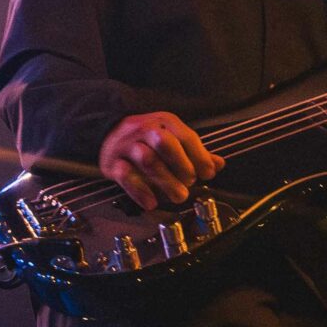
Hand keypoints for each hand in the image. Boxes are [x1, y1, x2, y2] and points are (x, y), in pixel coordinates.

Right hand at [99, 112, 224, 210]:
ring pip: (147, 160)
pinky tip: (151, 203)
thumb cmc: (146, 139)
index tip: (209, 174)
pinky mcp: (113, 162)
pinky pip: (126, 176)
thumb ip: (195, 152)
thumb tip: (219, 164)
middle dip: (182, 165)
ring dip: (166, 181)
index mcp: (164, 122)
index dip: (200, 156)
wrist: (107, 135)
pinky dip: (140, 191)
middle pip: (165, 144)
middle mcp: (145, 129)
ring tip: (178, 196)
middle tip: (190, 182)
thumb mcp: (172, 138)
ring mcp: (127, 145)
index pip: (186, 136)